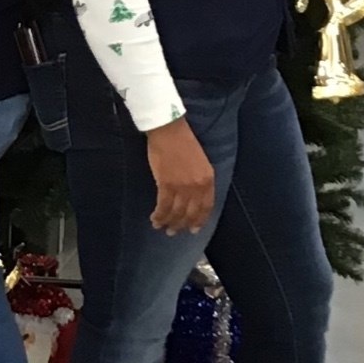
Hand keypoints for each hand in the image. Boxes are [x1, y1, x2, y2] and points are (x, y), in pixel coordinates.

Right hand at [145, 117, 213, 233]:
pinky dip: (159, 215)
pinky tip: (155, 219)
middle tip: (174, 232)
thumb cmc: (183, 142)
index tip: (193, 229)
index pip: (206, 207)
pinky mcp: (166, 184)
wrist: (169, 130)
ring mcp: (182, 186)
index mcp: (208, 179)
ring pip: (176, 212)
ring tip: (162, 228)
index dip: (199, 220)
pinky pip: (163, 206)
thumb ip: (200, 179)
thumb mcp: (201, 162)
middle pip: (190, 212)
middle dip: (182, 225)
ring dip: (169, 222)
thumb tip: (192, 197)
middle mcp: (197, 186)